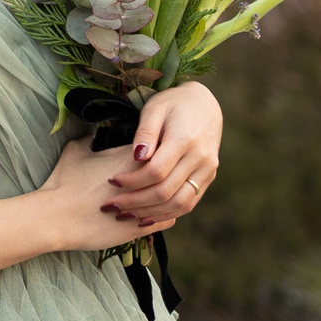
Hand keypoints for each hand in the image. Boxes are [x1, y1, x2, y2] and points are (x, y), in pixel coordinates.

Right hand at [38, 139, 178, 251]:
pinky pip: (167, 219)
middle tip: (154, 177)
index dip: (153, 154)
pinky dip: (163, 216)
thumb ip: (89, 140)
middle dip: (164, 175)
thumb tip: (93, 135)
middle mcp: (145, 180)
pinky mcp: (143, 227)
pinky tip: (153, 214)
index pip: (158, 149)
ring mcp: (146, 205)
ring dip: (166, 196)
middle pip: (170, 173)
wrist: (57, 217)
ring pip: (172, 197)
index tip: (144, 159)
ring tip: (157, 197)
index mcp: (132, 157)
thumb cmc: (65, 183)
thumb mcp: (75, 152)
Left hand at [105, 82, 220, 224]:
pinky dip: (167, 213)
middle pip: (166, 191)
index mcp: (185, 139)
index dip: (132, 181)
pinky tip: (146, 215)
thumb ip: (145, 133)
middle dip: (136, 202)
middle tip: (111, 205)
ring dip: (150, 213)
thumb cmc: (173, 104)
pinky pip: (188, 203)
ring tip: (125, 215)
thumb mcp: (155, 108)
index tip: (112, 182)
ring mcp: (208, 170)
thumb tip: (136, 156)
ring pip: (179, 203)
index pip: (156, 171)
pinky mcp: (208, 178)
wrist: (205, 104)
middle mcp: (201, 158)